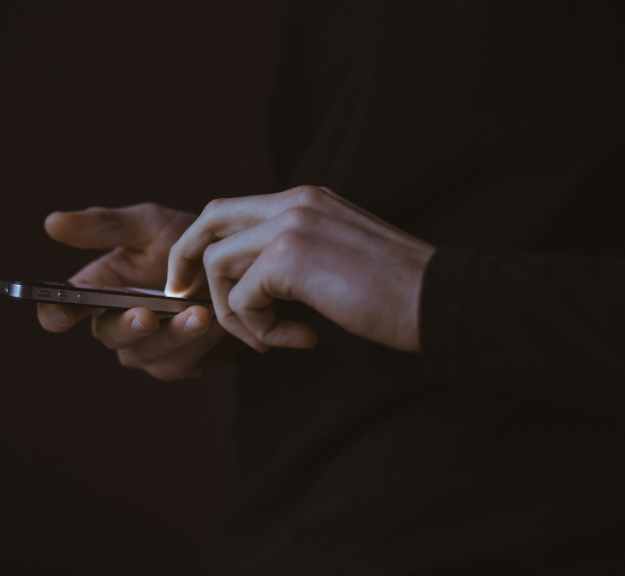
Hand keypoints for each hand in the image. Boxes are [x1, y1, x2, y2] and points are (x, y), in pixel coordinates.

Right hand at [38, 203, 241, 379]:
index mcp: (97, 290)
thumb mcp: (148, 225)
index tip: (63, 312)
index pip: (62, 310)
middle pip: (107, 335)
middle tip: (146, 315)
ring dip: (172, 336)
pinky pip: (179, 363)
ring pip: (145, 353)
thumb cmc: (185, 242)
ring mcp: (146, 348)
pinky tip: (214, 323)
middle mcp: (116, 323)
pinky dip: (196, 344)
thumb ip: (104, 226)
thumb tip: (52, 222)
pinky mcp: (178, 364)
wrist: (237, 266)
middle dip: (126, 326)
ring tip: (198, 314)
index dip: (56, 314)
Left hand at [165, 186, 435, 351]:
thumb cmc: (396, 291)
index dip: (204, 245)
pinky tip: (298, 339)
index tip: (196, 282)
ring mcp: (291, 225)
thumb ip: (295, 253)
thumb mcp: (337, 255)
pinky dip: (258, 329)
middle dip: (186, 261)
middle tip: (184, 298)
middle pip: (209, 220)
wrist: (440, 300)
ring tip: (268, 338)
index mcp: (305, 199)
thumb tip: (252, 280)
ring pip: (218, 263)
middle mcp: (294, 202)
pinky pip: (243, 298)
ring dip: (233, 311)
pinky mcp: (290, 258)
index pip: (231, 210)